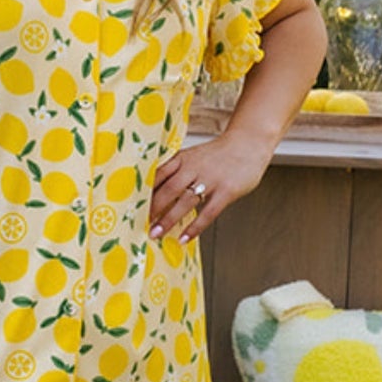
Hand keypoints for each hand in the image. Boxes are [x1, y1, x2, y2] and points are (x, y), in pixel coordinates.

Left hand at [149, 124, 279, 243]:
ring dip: (168, 219)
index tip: (133, 206)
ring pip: (185, 202)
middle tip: (142, 225)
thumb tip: (156, 192)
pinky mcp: (226, 191)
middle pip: (168, 189)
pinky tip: (184, 238)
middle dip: (153, 209)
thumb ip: (177, 170)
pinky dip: (194, 227)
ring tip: (157, 234)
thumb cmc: (219, 154)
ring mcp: (211, 179)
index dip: (145, 191)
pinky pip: (208, 212)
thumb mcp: (194, 156)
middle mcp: (194, 167)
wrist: (248, 144)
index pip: (158, 175)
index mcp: (183, 158)